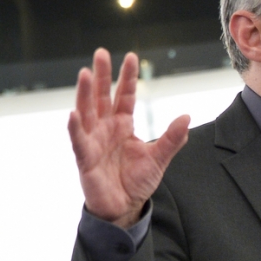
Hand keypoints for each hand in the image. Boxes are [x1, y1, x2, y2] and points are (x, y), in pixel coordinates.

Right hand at [67, 49, 189, 227]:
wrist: (124, 207)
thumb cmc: (137, 181)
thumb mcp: (159, 158)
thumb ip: (172, 138)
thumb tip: (187, 116)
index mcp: (122, 125)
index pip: (124, 96)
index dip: (127, 77)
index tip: (132, 56)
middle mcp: (105, 128)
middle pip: (101, 97)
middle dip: (102, 75)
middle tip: (100, 52)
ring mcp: (93, 141)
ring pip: (86, 112)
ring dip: (84, 93)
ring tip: (84, 73)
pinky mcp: (85, 158)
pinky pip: (78, 141)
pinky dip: (75, 128)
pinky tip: (73, 113)